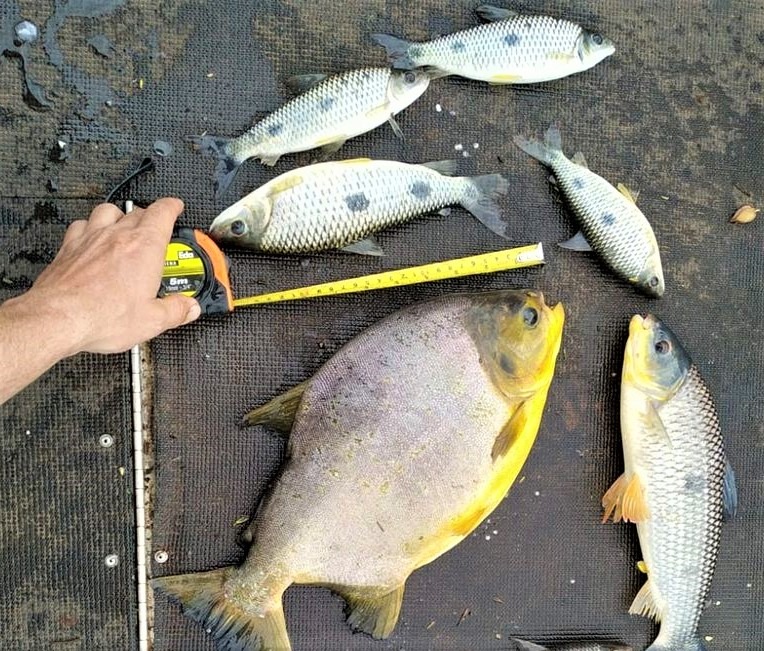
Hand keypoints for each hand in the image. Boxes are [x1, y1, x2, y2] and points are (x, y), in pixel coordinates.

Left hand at [25, 197, 200, 354]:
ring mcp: (90, 238)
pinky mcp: (69, 247)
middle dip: (151, 216)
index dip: (172, 206)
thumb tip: (189, 307)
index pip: (162, 212)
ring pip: (108, 211)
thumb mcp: (152, 321)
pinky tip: (92, 237)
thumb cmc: (100, 315)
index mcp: (144, 247)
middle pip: (138, 211)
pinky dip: (90, 226)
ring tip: (125, 226)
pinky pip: (81, 224)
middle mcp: (116, 235)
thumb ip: (175, 311)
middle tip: (157, 228)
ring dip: (120, 215)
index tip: (176, 207)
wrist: (57, 318)